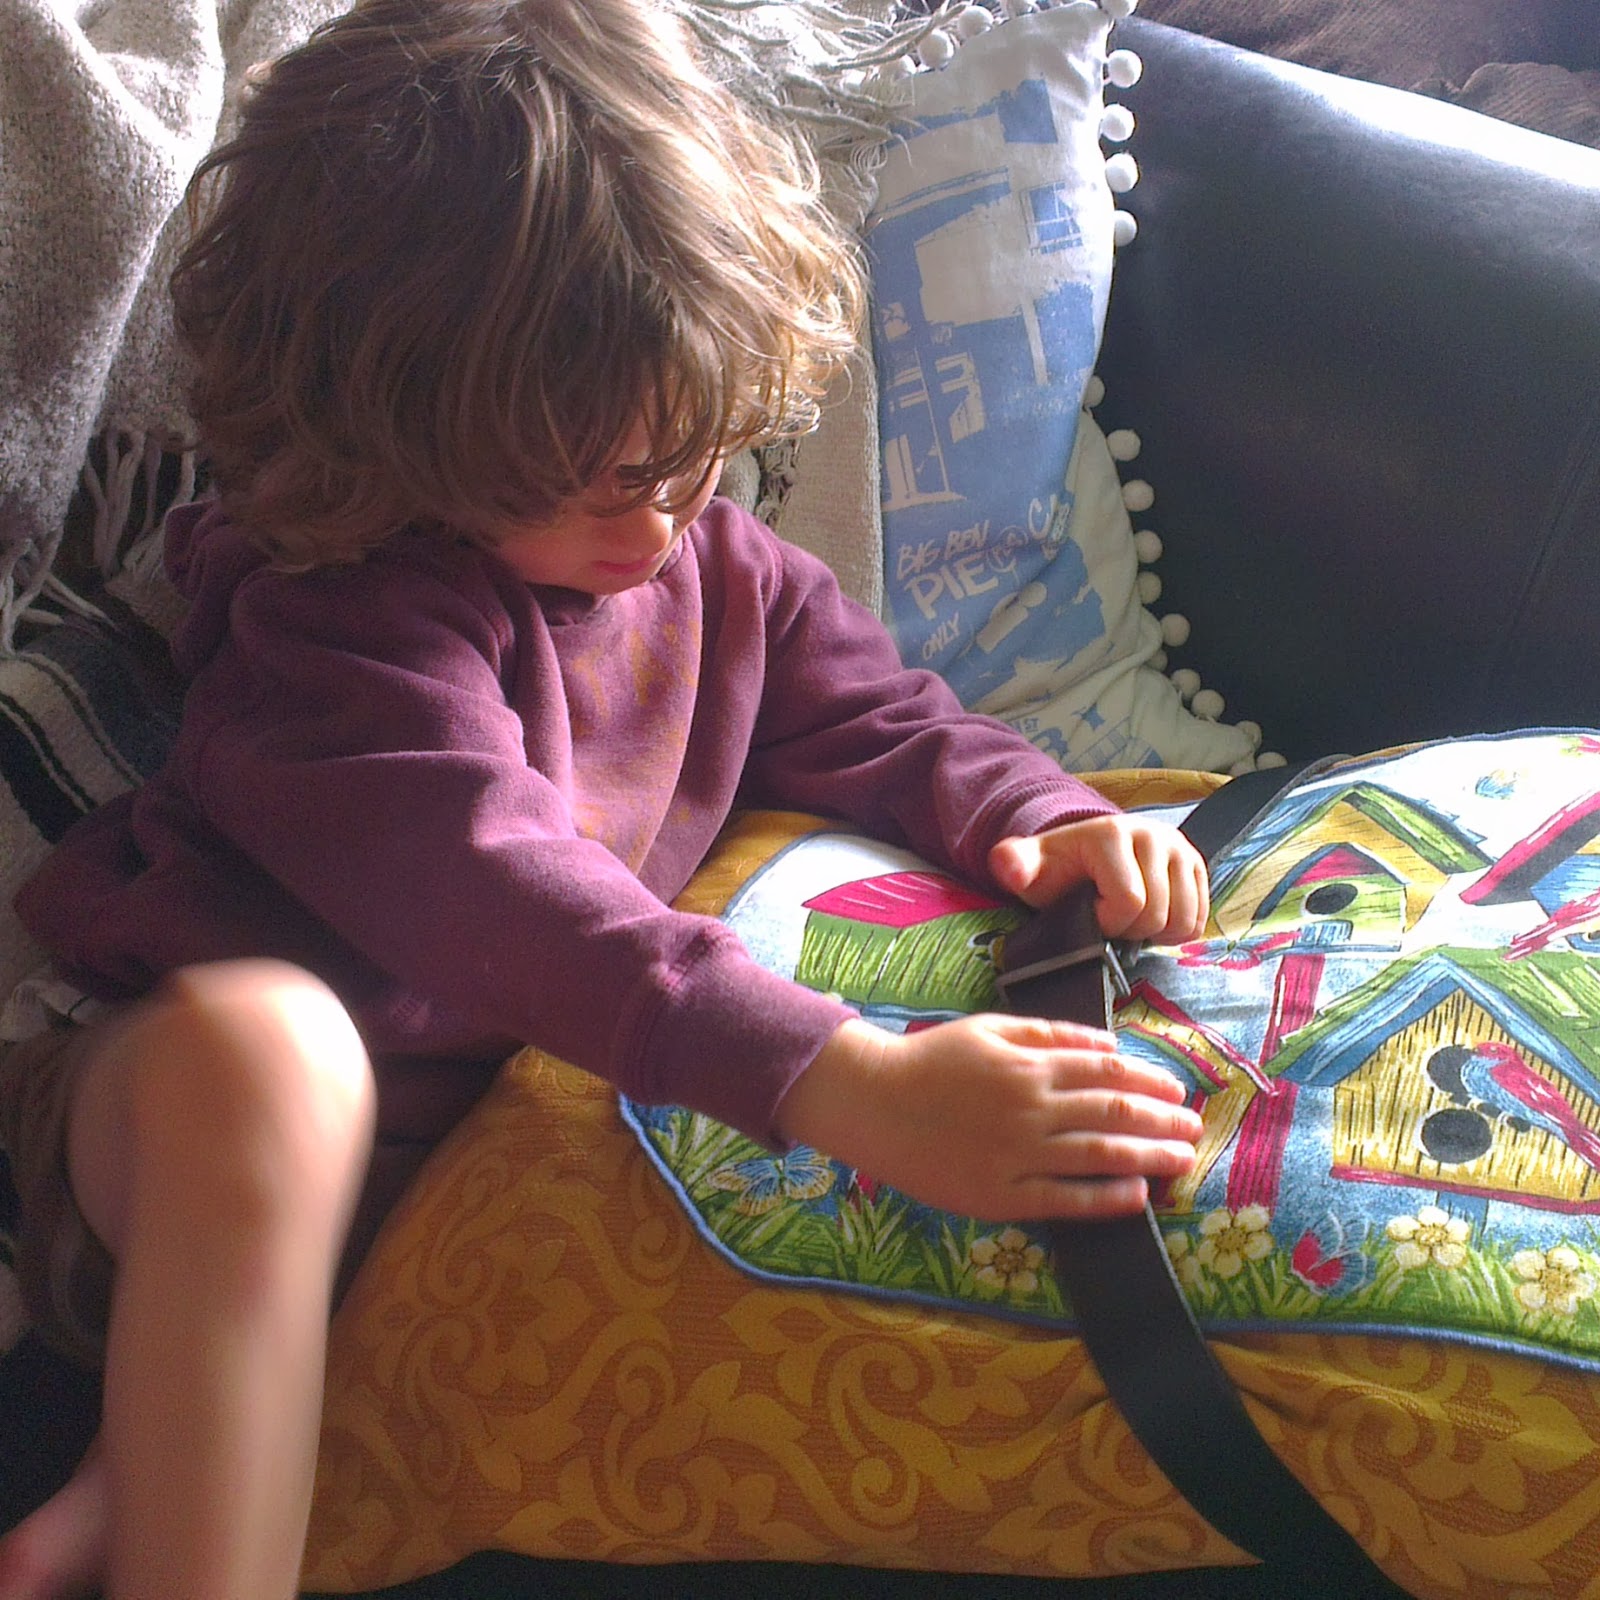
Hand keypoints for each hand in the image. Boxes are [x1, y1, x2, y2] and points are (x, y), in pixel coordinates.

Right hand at [775, 1014, 1201, 1219]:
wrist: (874, 1103)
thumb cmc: (931, 1060)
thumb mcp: (989, 1029)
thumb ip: (1049, 1034)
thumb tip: (1107, 1043)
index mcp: (1029, 1065)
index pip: (1106, 1071)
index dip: (1149, 1079)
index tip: (1177, 1089)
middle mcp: (1031, 1109)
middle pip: (1113, 1112)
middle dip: (1162, 1119)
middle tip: (1194, 1125)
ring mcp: (1017, 1155)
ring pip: (1099, 1155)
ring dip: (1149, 1155)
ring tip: (1182, 1158)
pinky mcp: (1001, 1196)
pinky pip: (1065, 1199)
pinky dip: (1106, 1197)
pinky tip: (1137, 1194)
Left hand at [988, 813, 1208, 942]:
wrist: (1083, 856)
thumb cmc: (1056, 870)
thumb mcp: (1029, 869)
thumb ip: (1014, 866)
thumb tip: (1007, 864)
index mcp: (1112, 834)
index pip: (1129, 901)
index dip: (1107, 920)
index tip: (1089, 910)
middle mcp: (1152, 833)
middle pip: (1158, 914)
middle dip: (1129, 928)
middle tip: (1109, 915)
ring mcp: (1179, 846)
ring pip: (1184, 919)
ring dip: (1155, 932)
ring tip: (1129, 917)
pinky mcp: (1196, 863)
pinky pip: (1200, 917)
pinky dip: (1176, 930)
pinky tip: (1151, 918)